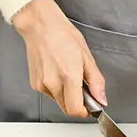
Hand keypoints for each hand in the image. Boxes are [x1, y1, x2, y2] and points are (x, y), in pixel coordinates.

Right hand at [12, 0, 105, 116]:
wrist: (39, 25)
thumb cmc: (62, 35)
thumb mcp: (87, 57)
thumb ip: (96, 82)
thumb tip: (102, 99)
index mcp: (68, 76)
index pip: (75, 110)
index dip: (85, 111)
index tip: (90, 105)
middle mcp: (52, 83)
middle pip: (67, 109)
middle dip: (78, 103)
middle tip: (82, 88)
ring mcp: (41, 84)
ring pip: (59, 102)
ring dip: (67, 96)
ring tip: (69, 75)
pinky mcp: (35, 84)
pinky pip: (50, 95)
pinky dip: (57, 89)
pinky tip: (58, 73)